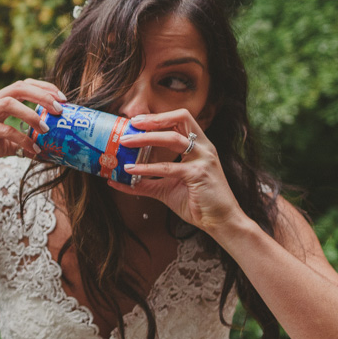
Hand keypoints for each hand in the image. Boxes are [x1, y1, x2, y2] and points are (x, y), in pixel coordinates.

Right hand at [0, 80, 65, 168]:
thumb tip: (42, 150)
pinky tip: (32, 149)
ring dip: (32, 114)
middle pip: (20, 87)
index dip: (44, 88)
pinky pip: (3, 129)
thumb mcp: (2, 144)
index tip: (62, 99)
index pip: (23, 85)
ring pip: (11, 102)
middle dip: (43, 95)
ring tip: (46, 128)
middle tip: (60, 108)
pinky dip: (20, 138)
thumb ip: (19, 142)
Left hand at [111, 109, 244, 232]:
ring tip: (125, 142)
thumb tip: (117, 180)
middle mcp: (203, 147)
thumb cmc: (197, 202)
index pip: (181, 119)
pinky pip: (169, 167)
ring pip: (173, 139)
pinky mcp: (199, 174)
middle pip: (180, 119)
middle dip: (153, 119)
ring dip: (146, 138)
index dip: (159, 117)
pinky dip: (147, 167)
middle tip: (130, 124)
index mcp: (199, 146)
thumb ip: (144, 182)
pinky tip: (131, 170)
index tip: (137, 120)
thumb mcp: (166, 188)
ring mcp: (203, 159)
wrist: (221, 221)